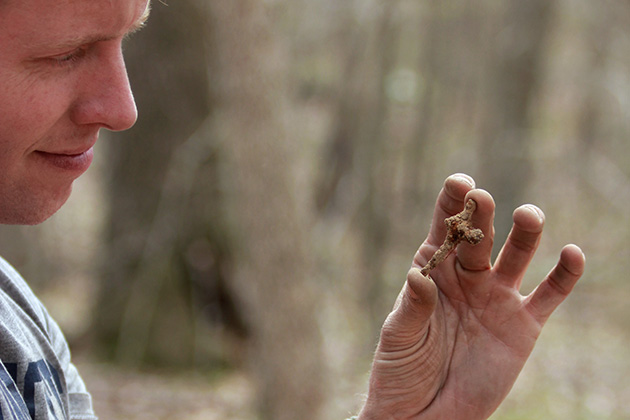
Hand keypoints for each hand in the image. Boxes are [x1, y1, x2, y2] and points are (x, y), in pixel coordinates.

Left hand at [358, 174, 584, 419]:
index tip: (460, 182)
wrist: (425, 414)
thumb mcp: (399, 338)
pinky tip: (572, 254)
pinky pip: (549, 295)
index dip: (451, 204)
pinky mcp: (523, 325)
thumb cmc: (400, 372)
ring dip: (524, 234)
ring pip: (517, 256)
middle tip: (482, 198)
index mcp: (432, 271)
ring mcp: (497, 298)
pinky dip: (563, 275)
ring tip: (529, 215)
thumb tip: (419, 276)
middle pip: (479, 237)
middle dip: (481, 216)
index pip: (443, 230)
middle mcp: (467, 277)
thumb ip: (412, 307)